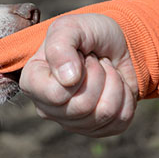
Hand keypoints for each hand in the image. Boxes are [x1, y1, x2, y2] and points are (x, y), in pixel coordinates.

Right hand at [19, 13, 138, 136]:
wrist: (115, 43)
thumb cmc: (87, 34)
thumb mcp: (71, 27)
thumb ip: (60, 46)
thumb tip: (67, 79)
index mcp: (32, 83)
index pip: (56, 94)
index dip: (78, 72)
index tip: (81, 55)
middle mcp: (47, 108)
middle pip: (82, 107)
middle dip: (99, 75)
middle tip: (95, 62)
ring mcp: (71, 123)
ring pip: (104, 114)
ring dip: (114, 83)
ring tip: (105, 70)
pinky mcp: (97, 130)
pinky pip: (120, 121)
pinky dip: (126, 96)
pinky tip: (115, 85)